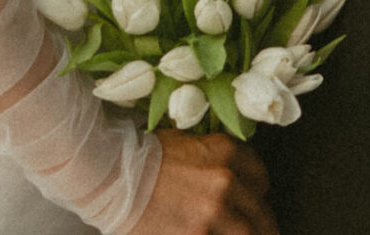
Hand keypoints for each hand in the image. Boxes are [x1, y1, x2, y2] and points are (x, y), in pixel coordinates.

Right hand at [125, 130, 277, 234]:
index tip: (252, 202)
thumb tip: (225, 177)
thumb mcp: (183, 143)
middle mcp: (226, 182)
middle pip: (261, 211)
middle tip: (258, 231)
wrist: (108, 176)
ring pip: (251, 233)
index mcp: (224, 152)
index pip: (260, 176)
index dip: (257, 192)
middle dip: (261, 225)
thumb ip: (211, 158)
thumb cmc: (138, 157)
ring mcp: (213, 212)